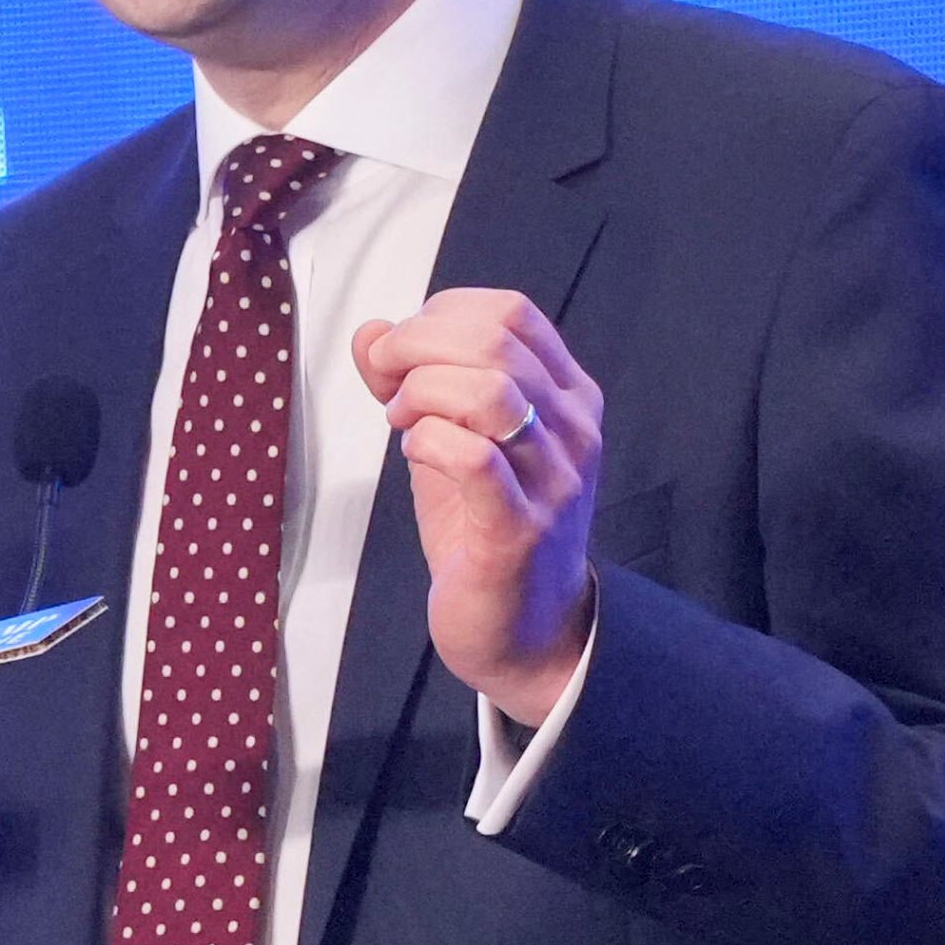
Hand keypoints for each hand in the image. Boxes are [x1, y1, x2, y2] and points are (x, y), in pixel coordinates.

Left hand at [351, 289, 601, 725]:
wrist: (528, 632)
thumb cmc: (487, 530)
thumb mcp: (451, 441)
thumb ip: (414, 384)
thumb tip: (371, 333)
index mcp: (567, 396)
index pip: (510, 312)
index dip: (440, 314)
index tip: (401, 351)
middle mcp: (574, 429)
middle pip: (496, 340)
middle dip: (417, 346)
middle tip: (386, 382)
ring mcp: (554, 480)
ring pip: (489, 391)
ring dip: (422, 394)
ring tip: (402, 423)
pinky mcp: (520, 530)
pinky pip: (472, 457)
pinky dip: (428, 442)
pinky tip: (416, 457)